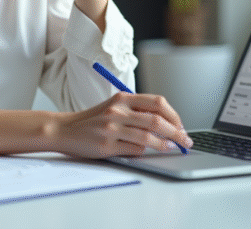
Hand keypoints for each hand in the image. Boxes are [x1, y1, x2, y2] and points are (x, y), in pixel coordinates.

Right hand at [53, 92, 193, 158]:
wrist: (64, 129)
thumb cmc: (93, 120)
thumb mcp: (114, 107)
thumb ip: (136, 111)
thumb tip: (166, 125)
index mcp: (122, 98)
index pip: (157, 102)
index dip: (174, 115)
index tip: (181, 126)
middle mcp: (118, 111)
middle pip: (157, 120)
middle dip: (176, 132)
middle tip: (185, 141)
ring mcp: (112, 128)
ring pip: (148, 137)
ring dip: (164, 145)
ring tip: (171, 148)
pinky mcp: (106, 146)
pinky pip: (134, 150)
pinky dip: (145, 152)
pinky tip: (148, 151)